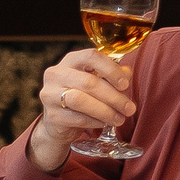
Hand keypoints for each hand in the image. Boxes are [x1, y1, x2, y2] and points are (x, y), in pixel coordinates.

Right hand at [26, 48, 135, 173]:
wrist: (58, 122)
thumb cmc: (81, 96)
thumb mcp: (96, 81)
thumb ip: (111, 75)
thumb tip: (127, 73)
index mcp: (70, 60)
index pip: (91, 56)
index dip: (110, 69)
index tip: (125, 84)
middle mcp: (56, 74)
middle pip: (88, 82)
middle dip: (113, 97)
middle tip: (129, 109)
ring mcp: (50, 94)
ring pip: (81, 101)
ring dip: (105, 111)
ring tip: (120, 119)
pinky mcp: (51, 115)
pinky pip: (77, 118)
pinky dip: (95, 121)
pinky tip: (105, 123)